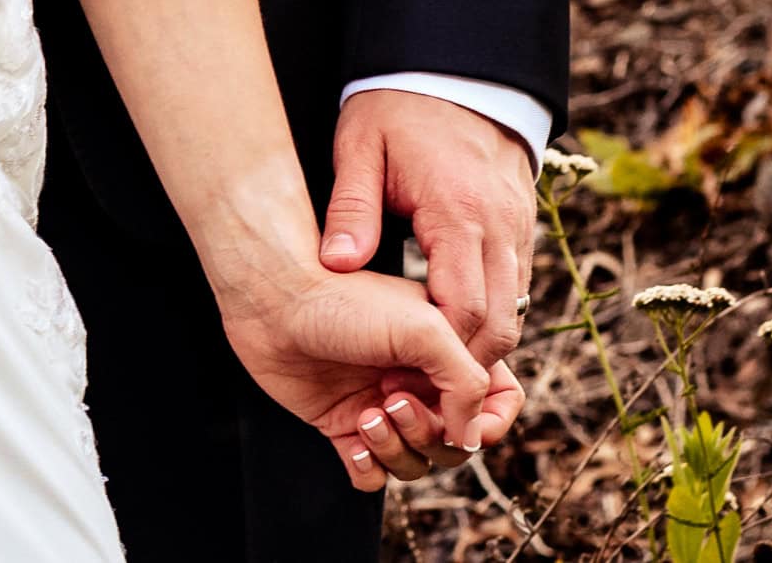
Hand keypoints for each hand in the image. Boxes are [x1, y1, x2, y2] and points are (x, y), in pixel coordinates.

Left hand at [218, 263, 523, 484]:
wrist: (273, 297)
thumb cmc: (346, 300)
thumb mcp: (425, 328)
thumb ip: (467, 382)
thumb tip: (471, 438)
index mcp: (448, 348)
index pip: (499, 401)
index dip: (489, 421)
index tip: (460, 415)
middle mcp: (418, 379)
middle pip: (457, 443)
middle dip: (431, 434)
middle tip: (392, 398)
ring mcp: (382, 403)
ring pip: (418, 462)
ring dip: (398, 451)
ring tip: (368, 414)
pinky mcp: (343, 424)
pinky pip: (373, 474)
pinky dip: (369, 468)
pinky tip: (352, 440)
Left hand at [320, 90, 538, 369]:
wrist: (451, 71)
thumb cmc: (397, 108)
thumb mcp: (359, 146)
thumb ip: (351, 208)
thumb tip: (337, 266)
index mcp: (459, 211)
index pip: (463, 309)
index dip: (440, 354)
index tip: (402, 374)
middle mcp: (501, 227)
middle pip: (499, 325)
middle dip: (464, 365)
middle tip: (420, 388)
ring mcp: (519, 229)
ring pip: (514, 313)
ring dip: (479, 344)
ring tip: (431, 368)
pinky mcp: (523, 228)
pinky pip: (515, 290)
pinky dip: (490, 316)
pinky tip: (450, 328)